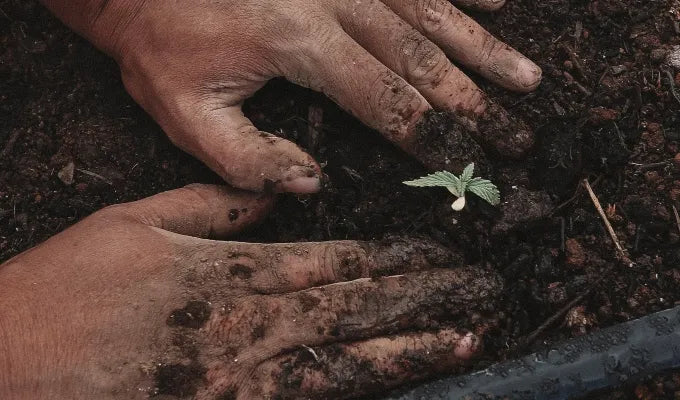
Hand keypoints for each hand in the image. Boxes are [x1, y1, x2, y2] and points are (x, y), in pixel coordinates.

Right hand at [0, 185, 500, 398]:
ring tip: (466, 339)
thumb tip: (274, 192)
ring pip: (344, 363)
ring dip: (409, 350)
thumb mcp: (136, 221)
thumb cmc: (69, 286)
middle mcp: (246, 328)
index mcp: (228, 275)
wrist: (15, 363)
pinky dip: (355, 393)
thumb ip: (213, 204)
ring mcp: (240, 381)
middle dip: (423, 298)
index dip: (392, 256)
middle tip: (481, 290)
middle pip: (353, 310)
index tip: (438, 250)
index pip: (331, 261)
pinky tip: (394, 386)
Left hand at [43, 0, 540, 192]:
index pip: (386, 100)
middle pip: (424, 59)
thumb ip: (246, 160)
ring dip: (483, 48)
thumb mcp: (183, 112)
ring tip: (527, 80)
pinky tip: (497, 0)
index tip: (470, 165)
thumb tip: (313, 184)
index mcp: (301, 42)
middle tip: (520, 136)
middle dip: (476, 104)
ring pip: (431, 13)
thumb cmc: (158, 41)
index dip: (433, 137)